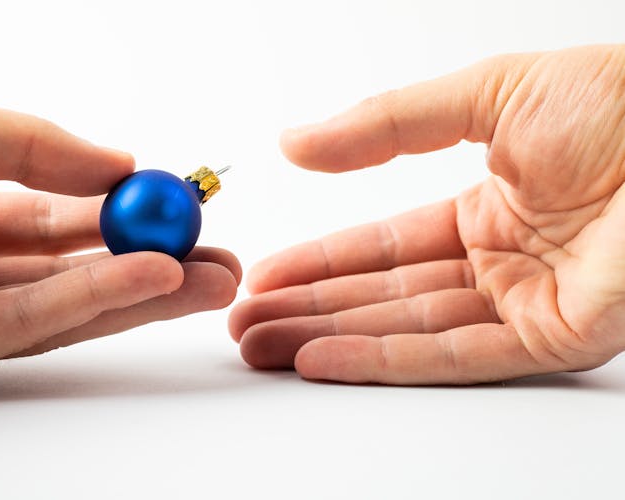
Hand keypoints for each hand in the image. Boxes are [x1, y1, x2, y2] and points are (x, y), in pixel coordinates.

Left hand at [0, 84, 240, 397]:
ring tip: (214, 280)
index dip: (114, 202)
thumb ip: (27, 143)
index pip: (46, 205)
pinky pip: (26, 324)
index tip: (174, 198)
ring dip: (142, 290)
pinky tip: (155, 282)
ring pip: (61, 300)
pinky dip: (93, 302)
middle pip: (67, 260)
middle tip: (216, 253)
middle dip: (147, 256)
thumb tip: (115, 163)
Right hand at [229, 45, 624, 384]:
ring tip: (262, 349)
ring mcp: (524, 304)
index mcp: (487, 205)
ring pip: (407, 330)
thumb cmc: (618, 104)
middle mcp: (500, 261)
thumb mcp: (480, 96)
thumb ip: (384, 125)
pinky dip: (383, 359)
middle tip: (244, 325)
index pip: (385, 244)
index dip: (321, 260)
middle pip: (384, 295)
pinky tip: (321, 360)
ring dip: (330, 339)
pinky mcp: (553, 340)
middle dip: (310, 310)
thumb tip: (297, 141)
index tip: (265, 274)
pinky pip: (453, 355)